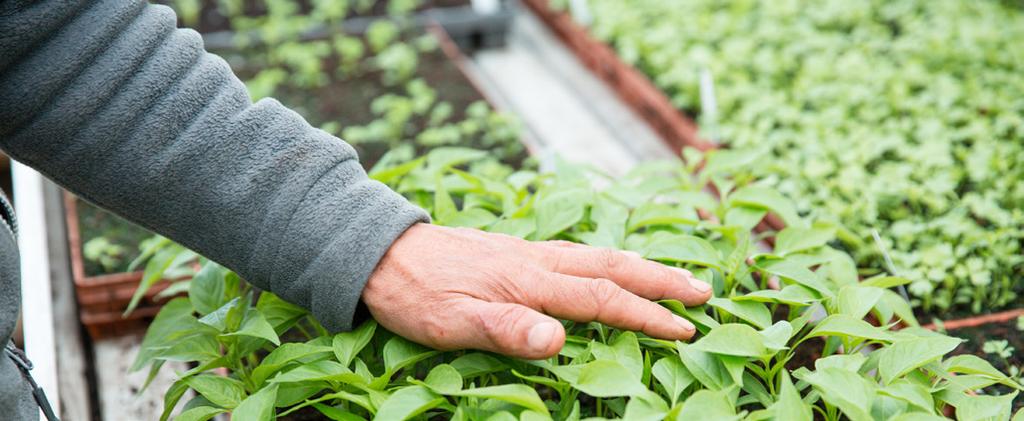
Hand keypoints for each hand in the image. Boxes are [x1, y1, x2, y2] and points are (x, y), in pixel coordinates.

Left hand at [362, 223, 712, 358]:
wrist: (379, 251)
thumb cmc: (414, 293)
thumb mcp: (452, 321)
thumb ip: (507, 330)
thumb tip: (560, 339)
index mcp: (528, 282)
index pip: (600, 299)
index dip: (645, 315)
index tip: (685, 328)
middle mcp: (535, 261)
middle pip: (611, 267)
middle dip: (660, 281)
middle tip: (703, 291)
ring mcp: (526, 252)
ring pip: (595, 255)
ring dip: (639, 266)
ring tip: (672, 276)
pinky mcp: (512, 251)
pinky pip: (575, 252)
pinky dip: (606, 259)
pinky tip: (606, 264)